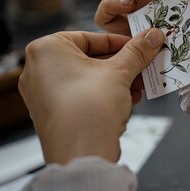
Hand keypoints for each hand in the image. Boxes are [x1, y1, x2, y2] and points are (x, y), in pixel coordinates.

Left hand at [18, 28, 164, 164]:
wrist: (81, 155)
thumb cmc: (90, 107)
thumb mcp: (120, 72)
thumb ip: (136, 51)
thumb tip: (152, 35)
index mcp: (46, 50)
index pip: (90, 37)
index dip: (120, 42)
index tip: (139, 46)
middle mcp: (37, 69)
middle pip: (89, 59)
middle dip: (120, 65)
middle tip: (142, 67)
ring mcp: (41, 93)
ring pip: (86, 79)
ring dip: (116, 82)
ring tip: (138, 87)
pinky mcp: (50, 113)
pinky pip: (80, 96)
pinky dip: (102, 96)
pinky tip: (126, 101)